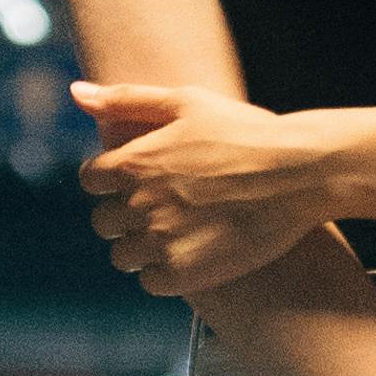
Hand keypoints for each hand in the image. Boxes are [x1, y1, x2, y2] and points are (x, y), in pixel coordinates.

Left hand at [75, 79, 343, 293]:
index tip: (143, 180)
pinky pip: (150, 283)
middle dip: (126, 216)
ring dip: (142, 248)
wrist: (300, 172)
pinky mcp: (184, 273)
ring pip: (123, 256)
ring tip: (179, 234)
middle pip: (103, 223)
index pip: (91, 181)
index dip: (113, 181)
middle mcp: (138, 204)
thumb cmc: (245, 131)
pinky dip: (165, 272)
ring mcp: (160, 242)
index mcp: (132, 162)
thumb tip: (76, 93)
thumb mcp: (186, 101)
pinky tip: (192, 254)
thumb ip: (125, 99)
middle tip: (166, 208)